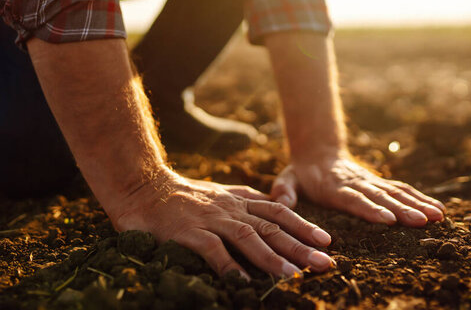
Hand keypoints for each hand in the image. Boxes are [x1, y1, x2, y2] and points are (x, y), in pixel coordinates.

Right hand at [108, 166, 333, 278]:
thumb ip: (246, 200)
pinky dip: (229, 266)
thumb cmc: (182, 195)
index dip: (303, 225)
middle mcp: (229, 208)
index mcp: (238, 200)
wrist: (143, 186)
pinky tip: (243, 284)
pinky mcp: (188, 232)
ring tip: (293, 276)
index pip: (278, 211)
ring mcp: (210, 219)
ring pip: (247, 237)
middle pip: (271, 226)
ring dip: (271, 257)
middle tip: (324, 262)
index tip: (326, 240)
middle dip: (300, 245)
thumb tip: (275, 208)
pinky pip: (213, 251)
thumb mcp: (220, 193)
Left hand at [270, 153, 445, 226]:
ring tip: (437, 217)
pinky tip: (437, 209)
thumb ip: (285, 190)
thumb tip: (281, 201)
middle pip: (380, 197)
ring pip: (396, 193)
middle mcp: (356, 183)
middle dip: (402, 209)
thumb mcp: (287, 179)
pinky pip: (401, 190)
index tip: (388, 219)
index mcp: (334, 187)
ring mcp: (370, 182)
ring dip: (417, 204)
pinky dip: (419, 198)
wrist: (318, 153)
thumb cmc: (301, 173)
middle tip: (421, 221)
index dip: (370, 209)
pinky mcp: (378, 183)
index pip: (354, 199)